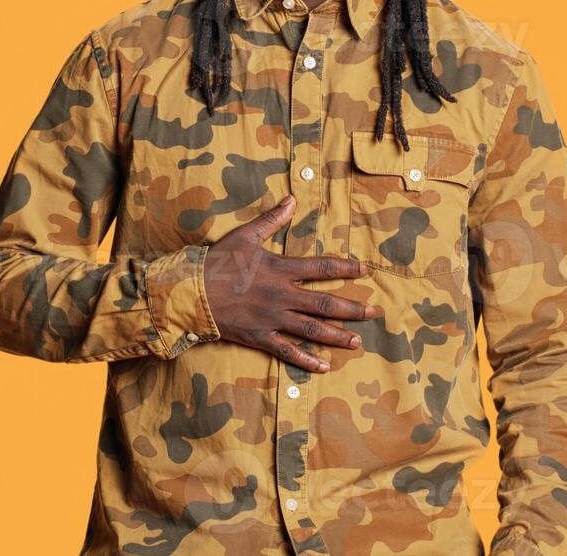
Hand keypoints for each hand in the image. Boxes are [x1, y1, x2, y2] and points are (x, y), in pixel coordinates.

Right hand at [202, 197, 381, 371]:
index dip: (346, 268)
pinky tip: (324, 366)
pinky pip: (287, 351)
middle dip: (352, 308)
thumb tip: (292, 199)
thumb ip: (271, 219)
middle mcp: (281, 295)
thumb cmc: (217, 261)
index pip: (322, 268)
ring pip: (312, 330)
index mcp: (280, 269)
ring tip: (358, 341)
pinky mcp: (260, 337)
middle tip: (374, 312)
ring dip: (337, 336)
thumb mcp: (245, 235)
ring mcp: (272, 319)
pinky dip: (307, 360)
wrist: (191, 291)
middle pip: (325, 304)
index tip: (365, 270)